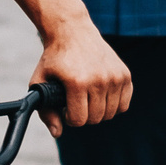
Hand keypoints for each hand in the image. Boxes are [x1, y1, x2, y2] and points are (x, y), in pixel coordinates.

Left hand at [30, 14, 130, 135]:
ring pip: (110, 113)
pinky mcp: (125, 74)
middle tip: (76, 102)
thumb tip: (57, 133)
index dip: (69, 118)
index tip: (65, 108)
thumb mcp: (40, 82)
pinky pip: (124, 104)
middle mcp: (99, 80)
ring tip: (87, 98)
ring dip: (98, 110)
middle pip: (95, 118)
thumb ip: (46, 111)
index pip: (79, 120)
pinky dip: (114, 105)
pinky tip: (101, 95)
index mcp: (77, 82)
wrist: (72, 30)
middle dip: (83, 115)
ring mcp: (114, 77)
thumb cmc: (55, 58)